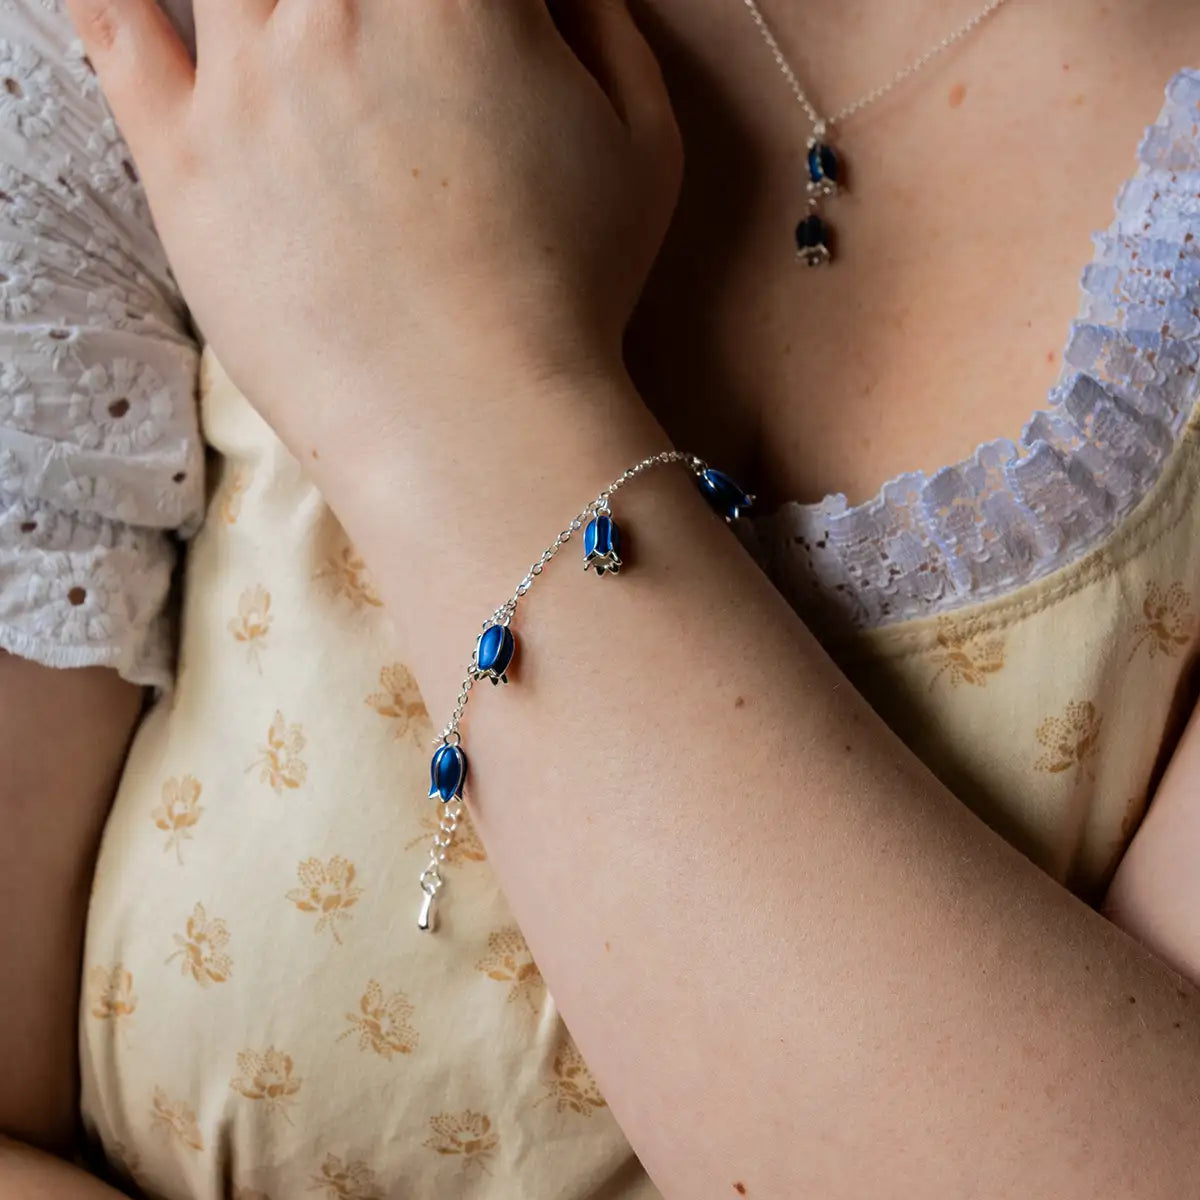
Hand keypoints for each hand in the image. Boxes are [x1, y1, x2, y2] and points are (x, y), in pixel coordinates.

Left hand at [68, 0, 681, 460]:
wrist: (476, 422)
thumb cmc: (572, 294)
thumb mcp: (643, 146)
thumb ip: (605, 24)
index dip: (480, 8)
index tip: (482, 36)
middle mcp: (338, 2)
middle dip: (360, 9)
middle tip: (381, 52)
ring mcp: (246, 79)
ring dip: (266, 5)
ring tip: (299, 42)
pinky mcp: (182, 160)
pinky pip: (118, 34)